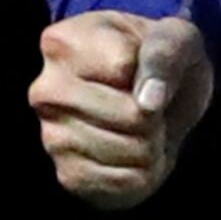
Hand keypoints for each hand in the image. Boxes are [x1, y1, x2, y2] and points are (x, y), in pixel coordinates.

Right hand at [31, 9, 209, 206]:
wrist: (148, 95)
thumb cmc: (156, 58)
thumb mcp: (174, 36)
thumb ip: (164, 53)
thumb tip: (148, 102)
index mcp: (62, 44)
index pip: (124, 67)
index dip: (152, 71)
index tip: (145, 66)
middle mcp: (46, 91)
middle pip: (130, 115)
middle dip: (156, 113)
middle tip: (149, 104)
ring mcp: (52, 137)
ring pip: (131, 151)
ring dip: (154, 143)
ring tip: (143, 127)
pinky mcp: (68, 174)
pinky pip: (124, 183)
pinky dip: (144, 172)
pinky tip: (135, 153)